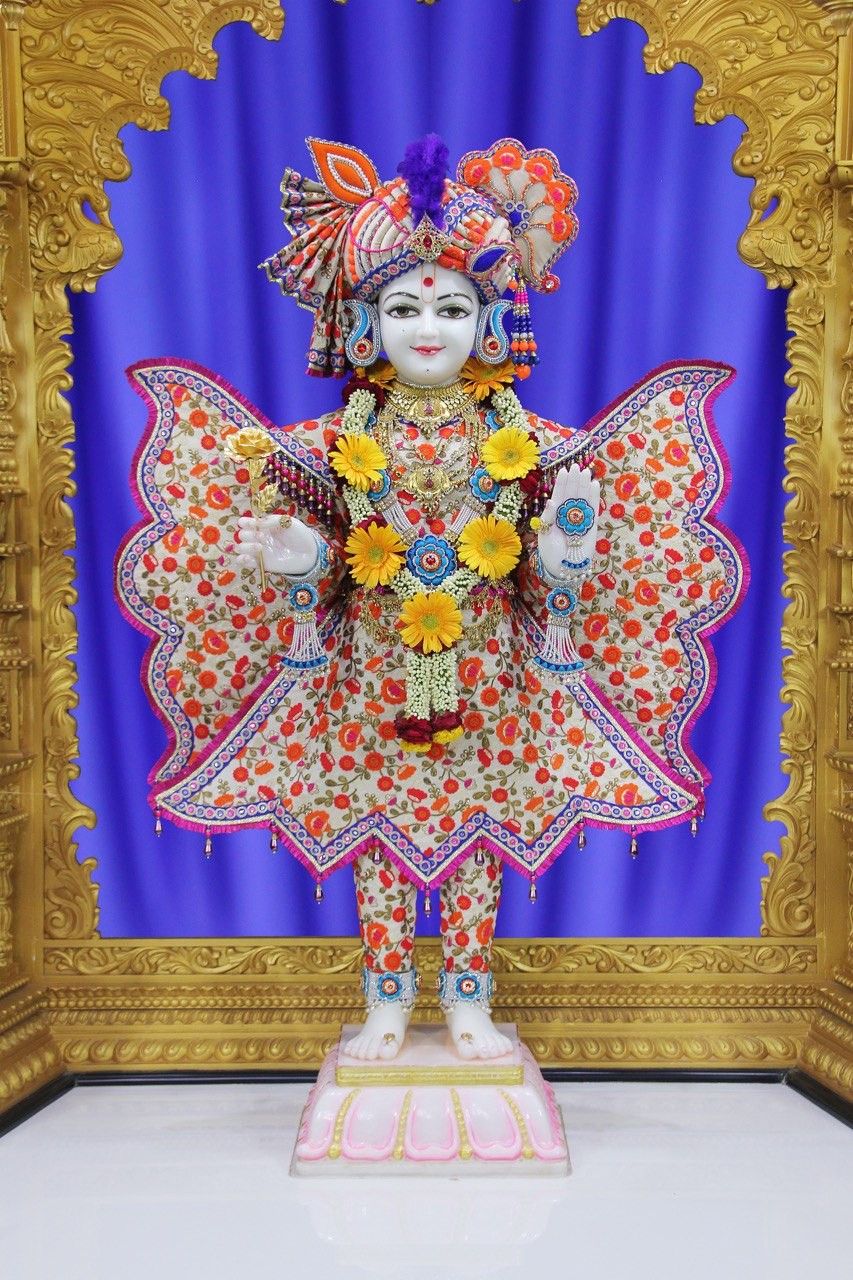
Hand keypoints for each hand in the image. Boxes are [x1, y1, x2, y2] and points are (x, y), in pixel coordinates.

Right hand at [235, 514, 319, 576]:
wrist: (309, 553)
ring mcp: (259, 551)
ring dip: (246, 547)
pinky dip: (242, 560)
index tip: (251, 524)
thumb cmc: (300, 535)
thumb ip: (271, 521)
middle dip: (248, 535)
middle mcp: (259, 538)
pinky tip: (249, 558)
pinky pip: (243, 562)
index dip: (245, 522)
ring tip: (260, 547)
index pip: (245, 523)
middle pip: (242, 535)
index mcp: (264, 526)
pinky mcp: (261, 563)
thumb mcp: (288, 521)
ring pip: (240, 548)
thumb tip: (256, 523)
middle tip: (262, 537)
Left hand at [537, 463, 600, 581]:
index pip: (559, 496)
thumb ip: (549, 517)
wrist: (563, 569)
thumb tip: (551, 501)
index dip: (562, 484)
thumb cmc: (550, 553)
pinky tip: (594, 485)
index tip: (564, 470)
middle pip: (572, 495)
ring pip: (583, 499)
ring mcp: (579, 520)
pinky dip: (594, 498)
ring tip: (586, 472)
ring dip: (584, 485)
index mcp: (555, 515)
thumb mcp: (545, 534)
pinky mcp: (590, 526)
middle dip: (574, 481)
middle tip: (577, 466)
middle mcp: (568, 515)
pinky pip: (593, 510)